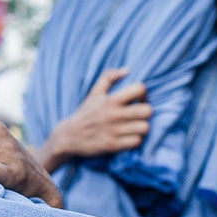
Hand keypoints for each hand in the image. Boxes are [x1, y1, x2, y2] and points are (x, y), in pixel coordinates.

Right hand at [36, 68, 151, 172]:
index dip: (144, 94)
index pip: (139, 89)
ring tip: (134, 127)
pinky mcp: (113, 145)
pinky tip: (129, 137)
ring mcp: (113, 131)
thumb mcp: (94, 92)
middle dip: (145, 113)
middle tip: (139, 115)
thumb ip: (109, 77)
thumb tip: (127, 70)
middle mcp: (113, 115)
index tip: (139, 100)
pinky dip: (135, 140)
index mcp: (110, 100)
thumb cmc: (85, 113)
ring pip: (145, 127)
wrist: (68, 136)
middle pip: (148, 111)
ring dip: (142, 127)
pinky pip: (137, 142)